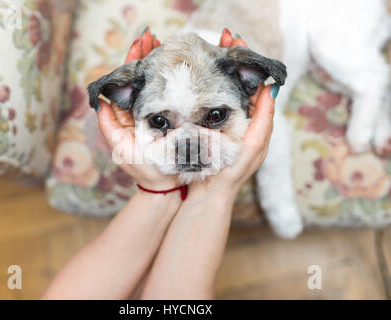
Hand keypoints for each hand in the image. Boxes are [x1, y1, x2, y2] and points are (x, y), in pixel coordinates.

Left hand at [95, 29, 176, 189]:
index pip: (128, 82)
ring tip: (163, 44)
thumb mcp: (121, 148)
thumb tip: (99, 100)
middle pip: (143, 78)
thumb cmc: (143, 169)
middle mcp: (143, 111)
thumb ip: (108, 126)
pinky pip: (173, 95)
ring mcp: (160, 113)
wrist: (166, 185)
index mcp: (128, 114)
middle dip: (146, 57)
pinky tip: (179, 66)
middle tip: (151, 37)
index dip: (131, 63)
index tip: (137, 45)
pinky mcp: (175, 118)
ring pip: (158, 83)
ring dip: (160, 63)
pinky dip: (174, 79)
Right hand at [192, 29, 276, 194]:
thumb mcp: (253, 147)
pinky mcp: (211, 131)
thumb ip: (263, 121)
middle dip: (235, 62)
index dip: (250, 66)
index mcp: (258, 127)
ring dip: (222, 71)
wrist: (209, 193)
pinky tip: (202, 79)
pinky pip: (214, 103)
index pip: (258, 89)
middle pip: (242, 86)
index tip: (240, 45)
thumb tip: (270, 91)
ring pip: (227, 92)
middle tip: (226, 39)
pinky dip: (211, 87)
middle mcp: (244, 124)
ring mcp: (226, 127)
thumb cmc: (231, 173)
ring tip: (215, 52)